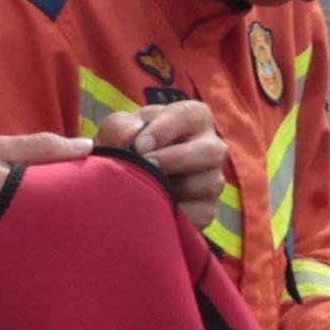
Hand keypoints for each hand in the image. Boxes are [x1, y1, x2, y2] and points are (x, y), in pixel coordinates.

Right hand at [0, 130, 86, 271]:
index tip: (88, 177)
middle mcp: (30, 230)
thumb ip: (39, 146)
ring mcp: (21, 253)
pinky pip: (36, 253)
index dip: (84, 185)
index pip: (75, 193)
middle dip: (73, 209)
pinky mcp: (9, 268)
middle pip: (69, 220)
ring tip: (52, 214)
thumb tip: (86, 145)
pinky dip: (38, 242)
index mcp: (28, 198)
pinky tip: (33, 234)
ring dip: (57, 226)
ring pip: (54, 238)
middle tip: (72, 197)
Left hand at [87, 97, 224, 204]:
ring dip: (175, 188)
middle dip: (175, 159)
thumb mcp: (117, 130)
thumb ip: (121, 127)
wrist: (122, 179)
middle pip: (210, 152)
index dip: (165, 129)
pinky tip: (157, 209)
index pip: (189, 115)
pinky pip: (202, 213)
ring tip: (148, 189)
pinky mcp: (207, 209)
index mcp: (193, 119)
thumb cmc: (127, 145)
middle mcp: (210, 147)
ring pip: (209, 184)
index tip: (140, 144)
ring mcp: (212, 179)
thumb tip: (131, 139)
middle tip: (146, 166)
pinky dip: (177, 213)